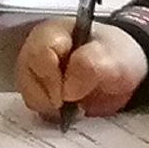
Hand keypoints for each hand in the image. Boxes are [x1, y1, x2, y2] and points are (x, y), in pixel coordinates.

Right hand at [15, 13, 145, 124]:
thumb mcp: (112, 57)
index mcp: (54, 34)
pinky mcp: (39, 90)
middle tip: (67, 108)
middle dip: (45, 96)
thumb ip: (90, 67)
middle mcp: (37, 50)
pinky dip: (48, 113)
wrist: (123, 70)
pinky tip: (64, 113)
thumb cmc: (116, 56)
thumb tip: (67, 90)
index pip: (39, 54)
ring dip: (46, 107)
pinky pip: (34, 105)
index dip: (51, 79)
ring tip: (70, 109)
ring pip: (26, 93)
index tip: (68, 97)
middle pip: (25, 75)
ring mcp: (36, 71)